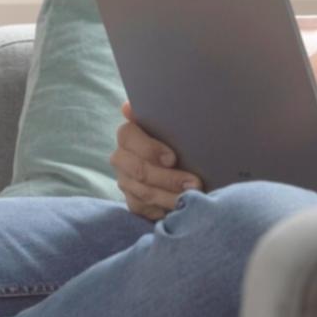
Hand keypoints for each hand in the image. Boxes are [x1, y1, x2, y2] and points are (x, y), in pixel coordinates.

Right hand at [111, 102, 199, 220]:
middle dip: (168, 178)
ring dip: (170, 196)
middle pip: (137, 169)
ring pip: (143, 191)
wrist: (185, 165)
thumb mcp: (176, 127)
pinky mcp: (133, 201)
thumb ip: (160, 115)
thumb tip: (128, 107)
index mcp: (130, 133)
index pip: (128, 136)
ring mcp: (125, 180)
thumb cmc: (180, 142)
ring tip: (192, 197)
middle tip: (194, 183)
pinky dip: (163, 209)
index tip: (172, 158)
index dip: (149, 148)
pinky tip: (180, 208)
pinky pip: (143, 208)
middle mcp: (122, 156)